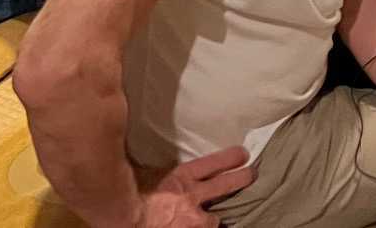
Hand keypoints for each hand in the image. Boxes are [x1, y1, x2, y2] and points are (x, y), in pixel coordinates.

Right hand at [134, 148, 255, 227]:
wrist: (124, 217)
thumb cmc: (130, 194)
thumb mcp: (146, 176)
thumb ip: (160, 173)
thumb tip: (158, 164)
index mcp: (180, 177)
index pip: (212, 163)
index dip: (230, 158)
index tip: (243, 154)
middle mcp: (192, 196)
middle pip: (225, 185)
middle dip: (241, 178)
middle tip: (252, 174)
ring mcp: (193, 219)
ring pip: (214, 220)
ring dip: (211, 221)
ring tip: (212, 220)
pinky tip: (201, 227)